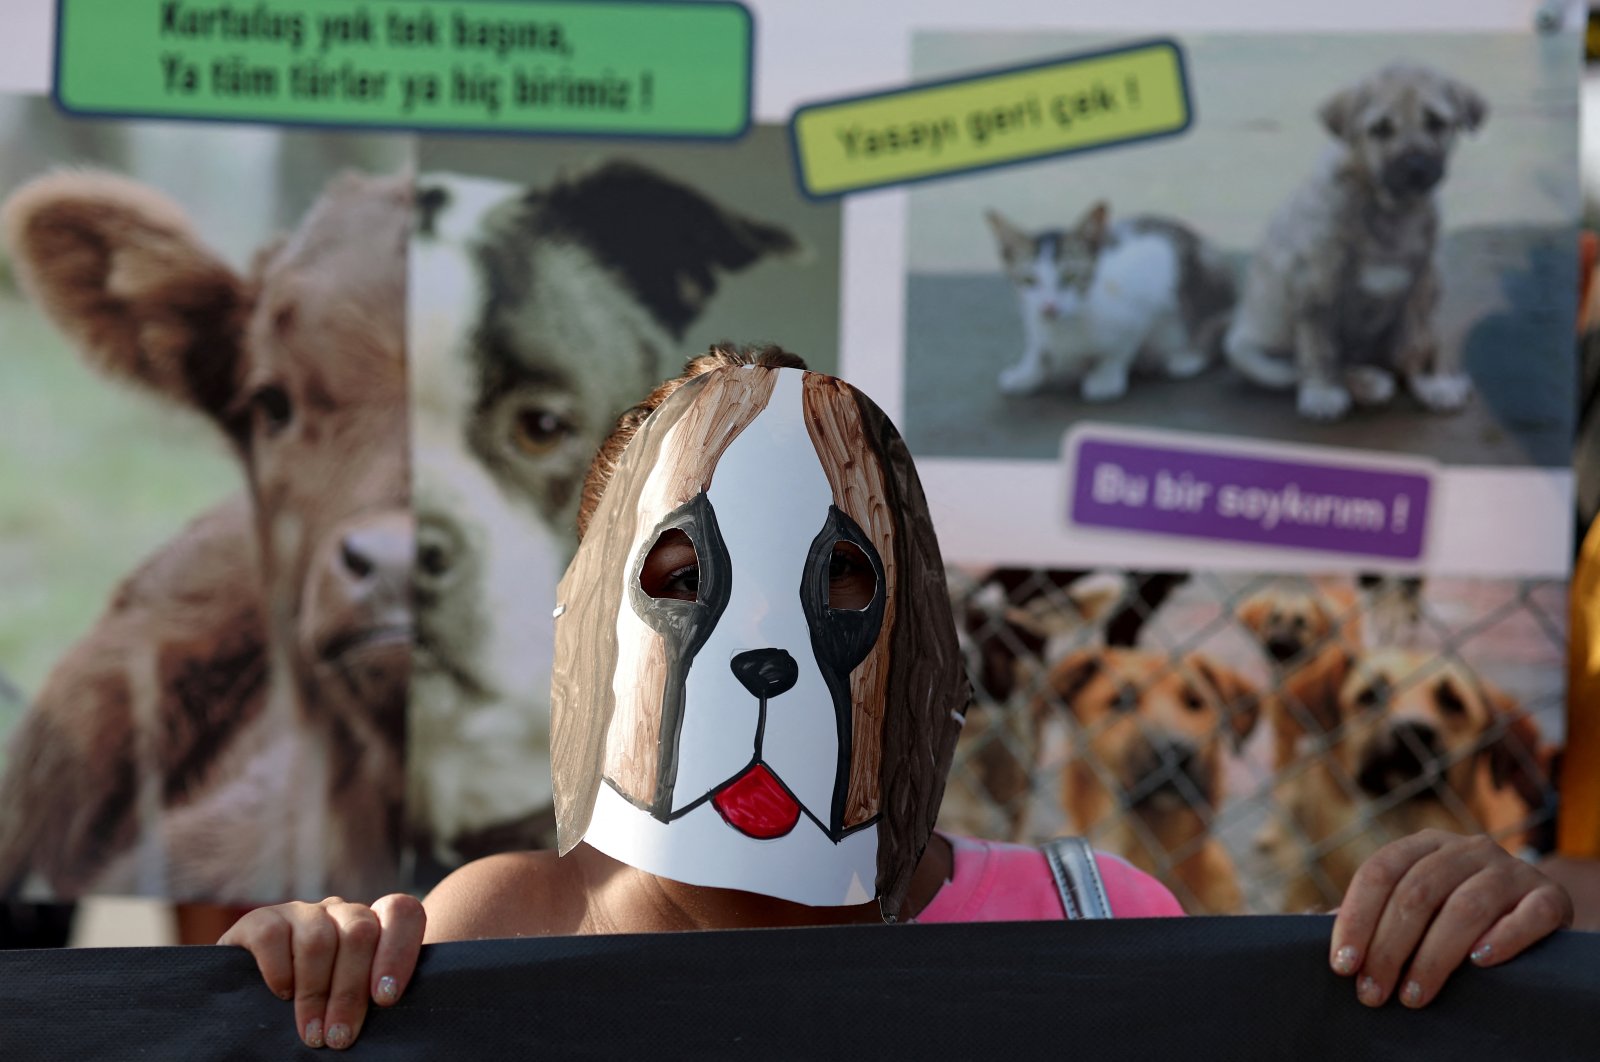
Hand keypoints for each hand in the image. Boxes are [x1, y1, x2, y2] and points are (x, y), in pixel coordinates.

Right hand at [218, 894, 425, 1048]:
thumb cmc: (320, 1009)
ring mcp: (301, 912)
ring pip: (318, 939)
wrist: (253, 1002)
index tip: (386, 999)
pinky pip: (272, 936)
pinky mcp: (259, 919)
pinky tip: (280, 994)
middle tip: (339, 1037)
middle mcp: (339, 912)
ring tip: (312, 1033)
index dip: (398, 951)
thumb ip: (373, 997)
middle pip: (359, 933)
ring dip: (315, 993)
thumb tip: (394, 1024)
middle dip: (350, 992)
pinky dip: (278, 971)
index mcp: (373, 925)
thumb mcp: (352, 1001)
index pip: (402, 913)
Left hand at [1328, 830, 1571, 1008]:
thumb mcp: (1416, 901)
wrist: (1532, 907)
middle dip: (1388, 948)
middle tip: (1373, 993)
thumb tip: (1314, 923)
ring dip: (1435, 956)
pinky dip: (1503, 939)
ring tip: (1414, 996)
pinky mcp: (1550, 897)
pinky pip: (1529, 914)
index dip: (1356, 919)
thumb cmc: (1455, 911)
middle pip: (1417, 894)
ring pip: (1466, 907)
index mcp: (1424, 845)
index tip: (1343, 965)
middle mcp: (1466, 849)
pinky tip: (1480, 964)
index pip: (1379, 873)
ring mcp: (1510, 870)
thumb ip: (1373, 910)